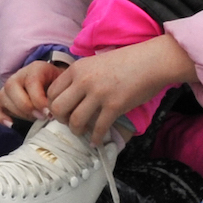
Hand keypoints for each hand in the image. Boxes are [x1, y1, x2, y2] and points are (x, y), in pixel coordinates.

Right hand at [0, 58, 65, 126]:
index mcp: (35, 69)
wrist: (57, 84)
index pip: (30, 82)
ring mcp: (9, 87)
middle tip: (42, 117)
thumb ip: (58, 94)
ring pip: (2, 96)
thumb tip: (51, 113)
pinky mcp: (5, 100)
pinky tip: (11, 124)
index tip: (49, 113)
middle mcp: (18, 75)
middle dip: (27, 106)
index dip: (39, 100)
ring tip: (33, 119)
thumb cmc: (60, 86)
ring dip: (17, 111)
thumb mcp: (63, 85)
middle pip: (11, 87)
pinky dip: (0, 116)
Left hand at [42, 35, 195, 142]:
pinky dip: (96, 138)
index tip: (63, 112)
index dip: (53, 106)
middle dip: (61, 120)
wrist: (151, 61)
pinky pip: (98, 128)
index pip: (51, 92)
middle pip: (58, 108)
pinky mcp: (114, 106)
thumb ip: (81, 77)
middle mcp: (84, 81)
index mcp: (77, 69)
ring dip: (77, 131)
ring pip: (75, 121)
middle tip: (70, 123)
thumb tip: (70, 98)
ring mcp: (99, 94)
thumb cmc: (126, 62)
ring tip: (83, 133)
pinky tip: (98, 141)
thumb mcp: (95, 63)